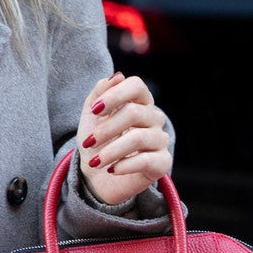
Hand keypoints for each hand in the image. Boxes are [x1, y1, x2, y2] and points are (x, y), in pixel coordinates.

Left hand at [76, 72, 171, 205]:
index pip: (136, 85)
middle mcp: (154, 118)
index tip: (95, 110)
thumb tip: (116, 76)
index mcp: (139, 102)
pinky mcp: (163, 163)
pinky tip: (111, 170)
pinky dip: (124, 165)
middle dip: (106, 128)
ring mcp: (160, 140)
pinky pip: (147, 160)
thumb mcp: (91, 116)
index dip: (115, 95)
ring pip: (138, 138)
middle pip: (134, 112)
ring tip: (95, 162)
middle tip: (89, 141)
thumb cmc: (97, 142)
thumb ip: (100, 93)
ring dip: (111, 150)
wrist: (97, 176)